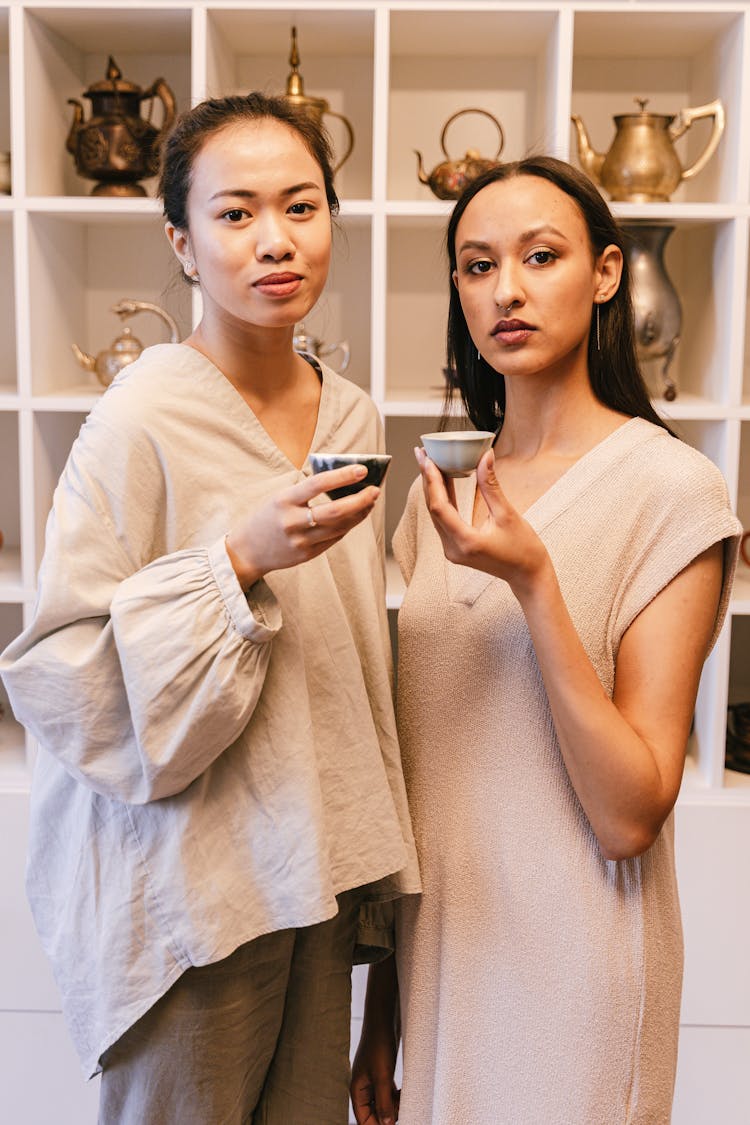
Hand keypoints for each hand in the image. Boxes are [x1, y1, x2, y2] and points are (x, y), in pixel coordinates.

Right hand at [226, 464, 378, 588]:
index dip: (342, 476)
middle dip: (360, 500)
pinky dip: (348, 526)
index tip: (362, 469)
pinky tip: (356, 516)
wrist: (246, 552)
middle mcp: (292, 522)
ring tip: (370, 502)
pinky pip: (334, 539)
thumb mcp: (278, 498)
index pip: (318, 484)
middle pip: (335, 511)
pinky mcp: (306, 555)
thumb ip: (304, 492)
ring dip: (359, 514)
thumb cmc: (265, 518)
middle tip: (375, 490)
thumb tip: (340, 481)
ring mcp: (300, 541)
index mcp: (283, 501)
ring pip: (339, 527)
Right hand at [350, 1029, 399, 1124]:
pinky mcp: (383, 1074)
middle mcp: (363, 1087)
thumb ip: (384, 1101)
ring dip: (394, 1106)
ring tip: (405, 1101)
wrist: (384, 1018)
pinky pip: (389, 1094)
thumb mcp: (383, 1075)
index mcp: (357, 1090)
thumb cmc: (379, 1043)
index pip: (364, 1119)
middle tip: (403, 1110)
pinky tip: (405, 1093)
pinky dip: (397, 1097)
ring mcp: (373, 1080)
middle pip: (374, 1113)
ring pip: (383, 1104)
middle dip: (388, 1116)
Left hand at [415, 446, 548, 596]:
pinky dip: (442, 500)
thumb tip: (485, 457)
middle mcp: (453, 548)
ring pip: (436, 514)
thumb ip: (491, 486)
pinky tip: (442, 482)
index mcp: (465, 542)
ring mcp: (452, 550)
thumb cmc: (523, 549)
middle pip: (433, 509)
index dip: (432, 480)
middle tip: (422, 453)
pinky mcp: (455, 548)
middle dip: (427, 479)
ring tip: (430, 463)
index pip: (439, 506)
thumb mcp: (508, 514)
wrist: (528, 574)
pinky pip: (443, 520)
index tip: (428, 458)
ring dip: (433, 488)